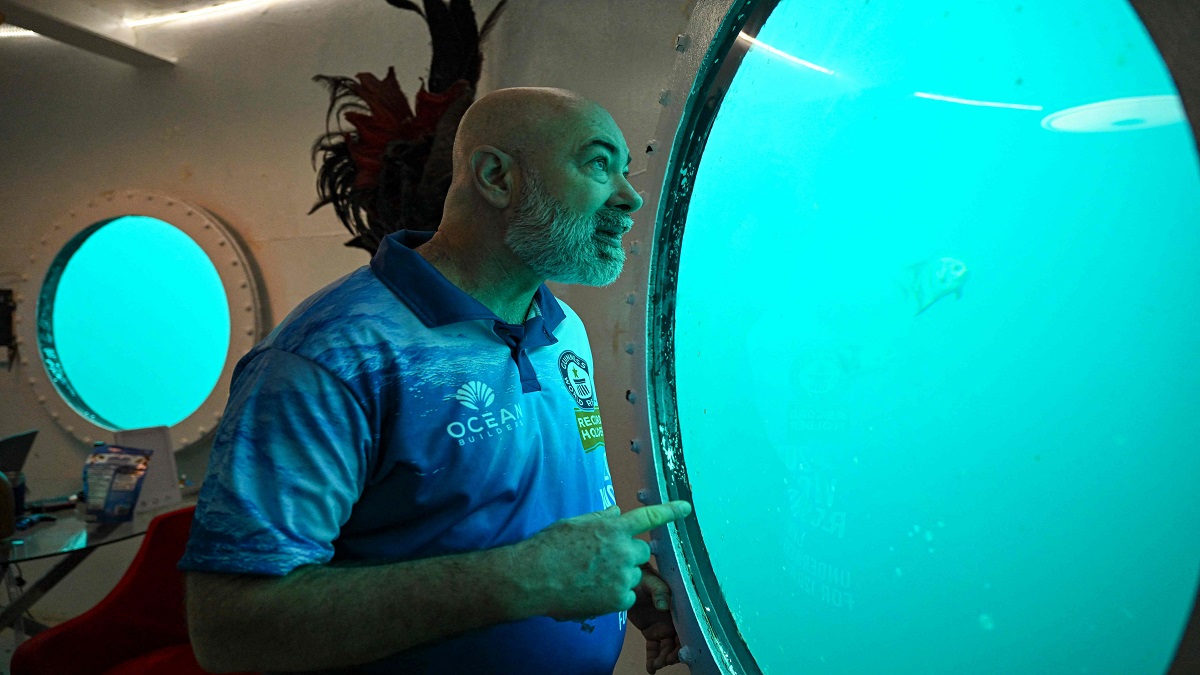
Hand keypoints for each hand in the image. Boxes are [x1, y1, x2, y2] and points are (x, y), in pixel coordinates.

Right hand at [513, 501, 691, 621]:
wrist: (532, 579)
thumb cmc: (548, 547)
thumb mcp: (574, 523)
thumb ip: (600, 518)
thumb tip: (616, 512)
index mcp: (613, 527)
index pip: (649, 516)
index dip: (671, 511)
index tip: (687, 508)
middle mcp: (623, 550)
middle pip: (642, 551)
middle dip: (629, 554)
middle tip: (603, 559)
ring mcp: (622, 576)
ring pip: (634, 575)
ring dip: (620, 576)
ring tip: (591, 577)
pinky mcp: (618, 598)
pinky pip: (626, 595)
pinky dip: (614, 595)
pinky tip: (591, 591)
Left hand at [628, 563, 680, 673]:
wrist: (628, 578)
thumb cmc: (643, 575)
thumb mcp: (651, 579)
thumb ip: (659, 591)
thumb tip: (663, 606)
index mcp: (680, 607)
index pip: (688, 627)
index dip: (686, 641)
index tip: (680, 651)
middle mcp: (674, 620)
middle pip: (679, 641)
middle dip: (675, 654)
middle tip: (666, 660)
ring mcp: (663, 627)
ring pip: (667, 648)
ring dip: (664, 658)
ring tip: (656, 665)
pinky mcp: (651, 632)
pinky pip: (654, 648)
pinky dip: (652, 659)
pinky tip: (650, 669)